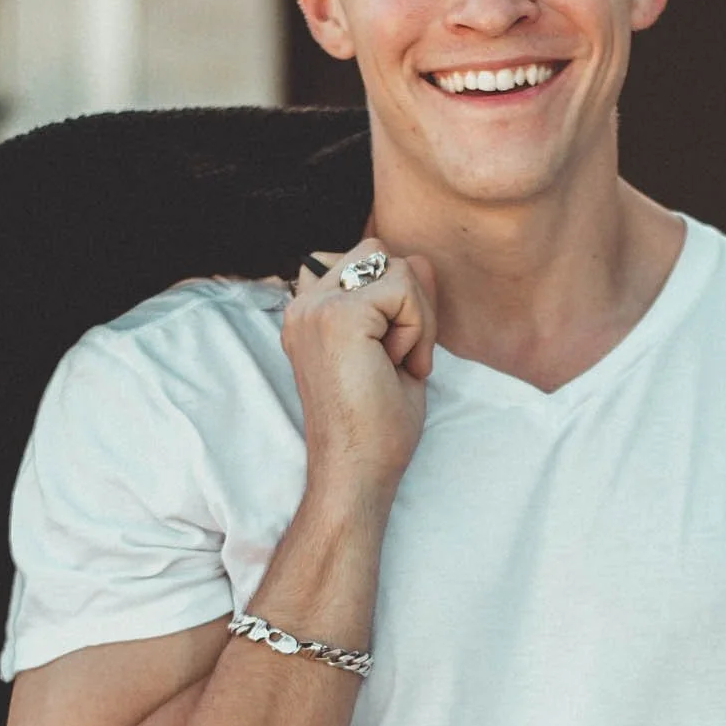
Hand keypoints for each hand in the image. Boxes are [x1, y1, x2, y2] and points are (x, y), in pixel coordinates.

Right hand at [283, 239, 437, 502]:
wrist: (357, 470)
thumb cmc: (376, 425)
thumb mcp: (397, 348)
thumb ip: (405, 301)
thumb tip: (421, 258)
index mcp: (310, 311)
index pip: (368, 263)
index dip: (397, 305)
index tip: (388, 359)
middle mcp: (304, 303)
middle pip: (380, 255)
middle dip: (407, 302)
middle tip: (397, 359)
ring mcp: (316, 307)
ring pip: (397, 268)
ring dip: (415, 319)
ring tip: (394, 365)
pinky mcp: (339, 316)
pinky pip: (405, 289)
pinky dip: (417, 330)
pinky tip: (397, 367)